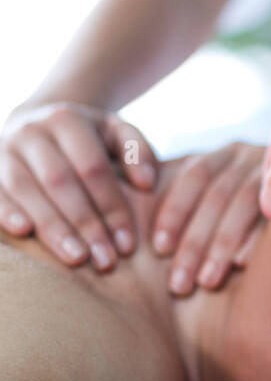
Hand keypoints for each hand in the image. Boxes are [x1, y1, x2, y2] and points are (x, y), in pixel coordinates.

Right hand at [0, 102, 158, 269]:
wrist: (33, 127)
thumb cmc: (85, 140)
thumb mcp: (114, 133)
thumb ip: (137, 151)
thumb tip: (147, 183)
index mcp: (66, 119)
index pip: (93, 168)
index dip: (111, 207)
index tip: (127, 244)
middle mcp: (31, 131)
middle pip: (60, 181)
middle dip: (85, 223)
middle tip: (106, 260)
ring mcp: (4, 150)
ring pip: (25, 189)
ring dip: (52, 227)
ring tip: (77, 258)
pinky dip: (5, 211)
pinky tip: (23, 232)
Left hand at [150, 142, 265, 294]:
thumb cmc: (234, 205)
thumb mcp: (212, 192)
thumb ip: (187, 198)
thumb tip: (134, 210)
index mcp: (223, 154)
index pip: (195, 176)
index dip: (176, 211)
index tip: (158, 248)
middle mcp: (250, 157)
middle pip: (218, 195)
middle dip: (195, 241)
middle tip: (178, 284)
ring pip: (244, 205)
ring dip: (221, 246)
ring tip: (205, 283)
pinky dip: (255, 239)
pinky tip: (240, 266)